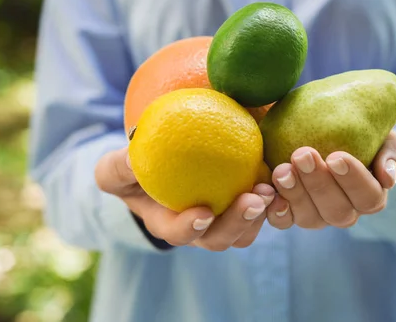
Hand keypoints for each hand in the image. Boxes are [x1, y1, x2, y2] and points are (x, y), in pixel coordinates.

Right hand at [94, 147, 273, 250]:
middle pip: (220, 238)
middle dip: (237, 224)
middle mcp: (199, 228)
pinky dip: (273, 198)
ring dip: (260, 214)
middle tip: (253, 200)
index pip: (177, 233)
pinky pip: (262, 208)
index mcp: (168, 223)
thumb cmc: (134, 167)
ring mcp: (223, 218)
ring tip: (271, 190)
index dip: (189, 229)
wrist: (162, 160)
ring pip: (246, 229)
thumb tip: (131, 158)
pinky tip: (280, 175)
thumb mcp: (115, 168)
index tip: (203, 213)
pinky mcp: (243, 202)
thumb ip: (118, 166)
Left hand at [265, 131, 395, 229]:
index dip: (354, 181)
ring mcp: (315, 215)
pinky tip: (266, 191)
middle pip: (337, 211)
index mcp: (370, 196)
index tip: (337, 156)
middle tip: (303, 155)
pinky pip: (282, 221)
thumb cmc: (357, 129)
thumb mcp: (383, 134)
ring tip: (282, 169)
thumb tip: (388, 178)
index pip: (369, 197)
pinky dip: (274, 209)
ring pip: (308, 218)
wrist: (318, 125)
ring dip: (295, 194)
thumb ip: (393, 152)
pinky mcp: (289, 213)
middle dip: (319, 184)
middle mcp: (344, 211)